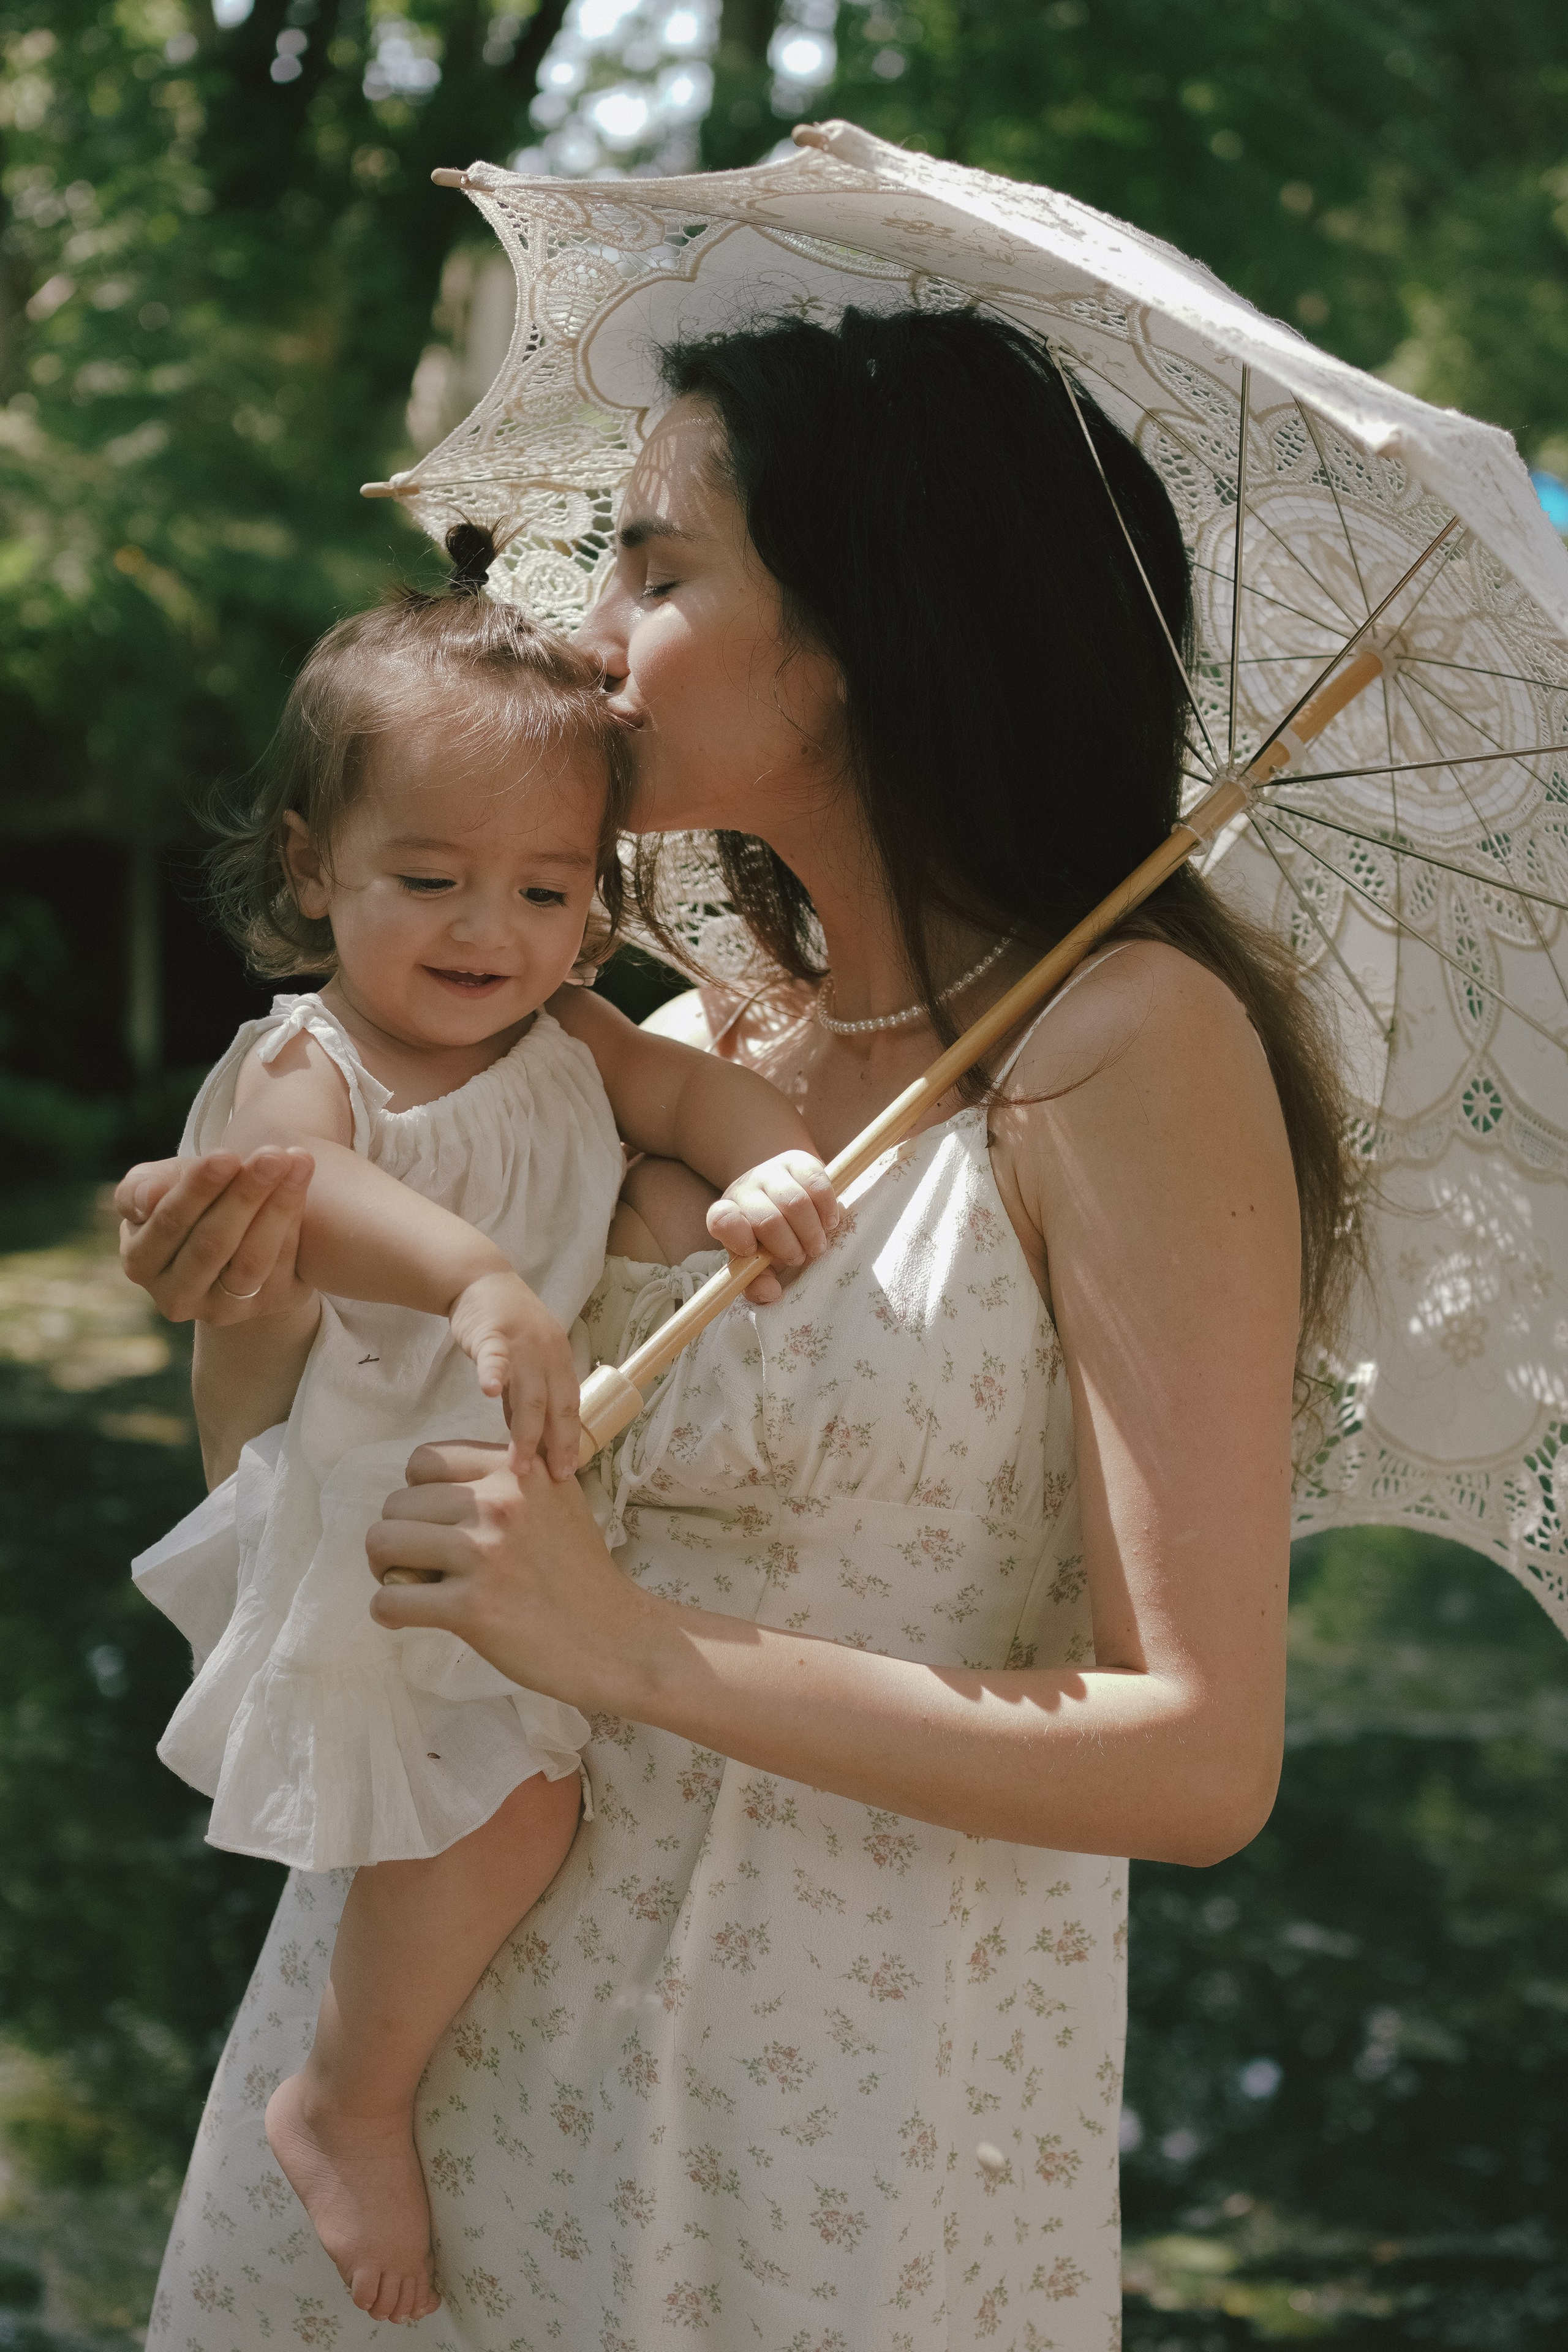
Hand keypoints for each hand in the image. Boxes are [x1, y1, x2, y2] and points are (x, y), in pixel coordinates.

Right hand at [116, 1147, 316, 1323]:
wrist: (232, 1240)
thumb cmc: (188, 1204)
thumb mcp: (159, 1188)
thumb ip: (142, 1187)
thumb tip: (148, 1197)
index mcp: (140, 1262)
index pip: (169, 1224)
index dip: (198, 1189)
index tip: (227, 1155)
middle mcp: (177, 1296)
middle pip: (213, 1244)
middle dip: (244, 1194)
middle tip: (272, 1155)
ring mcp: (223, 1308)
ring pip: (252, 1259)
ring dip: (277, 1207)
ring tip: (296, 1163)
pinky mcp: (269, 1305)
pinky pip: (284, 1264)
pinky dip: (294, 1222)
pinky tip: (301, 1183)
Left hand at [367, 1441, 651, 1702]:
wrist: (616, 1638)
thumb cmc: (581, 1574)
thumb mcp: (557, 1498)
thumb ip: (511, 1475)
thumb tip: (442, 1475)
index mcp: (517, 1471)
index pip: (424, 1460)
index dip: (418, 1493)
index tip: (435, 1523)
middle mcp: (500, 1503)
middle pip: (397, 1502)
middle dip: (399, 1534)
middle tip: (420, 1563)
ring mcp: (484, 1554)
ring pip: (382, 1542)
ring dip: (385, 1569)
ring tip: (410, 1586)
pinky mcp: (471, 1607)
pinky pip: (389, 1601)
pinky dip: (388, 1612)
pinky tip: (409, 1618)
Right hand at [446, 1272, 580, 1480]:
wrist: (481, 1281)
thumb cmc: (505, 1326)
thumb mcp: (525, 1362)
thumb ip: (525, 1397)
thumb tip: (527, 1441)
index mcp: (560, 1361)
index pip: (571, 1407)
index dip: (570, 1440)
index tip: (567, 1472)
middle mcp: (549, 1353)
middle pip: (556, 1406)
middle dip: (556, 1444)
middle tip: (553, 1477)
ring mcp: (523, 1343)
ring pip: (528, 1393)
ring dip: (525, 1431)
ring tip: (517, 1463)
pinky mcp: (493, 1334)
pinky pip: (495, 1357)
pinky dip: (493, 1374)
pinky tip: (489, 1392)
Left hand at [705, 1151, 838, 1303]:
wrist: (780, 1194)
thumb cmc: (766, 1238)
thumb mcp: (757, 1262)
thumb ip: (757, 1283)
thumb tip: (771, 1292)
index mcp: (727, 1216)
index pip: (722, 1220)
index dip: (739, 1237)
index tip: (756, 1252)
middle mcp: (745, 1190)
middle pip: (767, 1219)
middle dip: (789, 1246)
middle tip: (801, 1257)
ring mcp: (771, 1171)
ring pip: (795, 1202)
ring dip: (811, 1232)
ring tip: (817, 1245)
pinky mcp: (798, 1160)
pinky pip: (817, 1183)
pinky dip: (827, 1208)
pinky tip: (828, 1222)